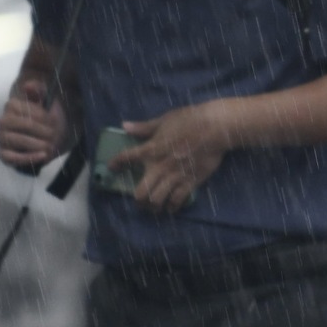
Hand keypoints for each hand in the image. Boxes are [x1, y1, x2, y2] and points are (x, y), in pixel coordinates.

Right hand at [0, 72, 66, 172]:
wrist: (44, 137)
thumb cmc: (45, 118)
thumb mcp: (46, 101)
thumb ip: (39, 89)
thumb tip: (28, 85)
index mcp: (11, 105)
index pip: (28, 110)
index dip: (44, 116)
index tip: (56, 121)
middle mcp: (2, 121)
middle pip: (23, 125)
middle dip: (42, 130)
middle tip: (55, 134)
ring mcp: (1, 137)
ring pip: (16, 140)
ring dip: (35, 144)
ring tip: (49, 146)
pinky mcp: (3, 154)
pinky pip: (11, 157)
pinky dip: (27, 158)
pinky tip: (43, 156)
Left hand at [114, 102, 238, 211]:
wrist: (215, 128)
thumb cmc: (189, 120)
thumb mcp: (164, 120)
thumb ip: (144, 127)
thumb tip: (125, 126)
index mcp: (151, 149)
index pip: (126, 158)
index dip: (116, 164)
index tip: (112, 168)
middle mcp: (160, 166)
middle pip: (141, 192)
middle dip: (138, 199)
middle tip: (140, 199)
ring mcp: (175, 176)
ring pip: (157, 200)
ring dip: (153, 206)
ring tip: (154, 206)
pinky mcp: (190, 182)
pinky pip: (177, 200)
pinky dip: (172, 206)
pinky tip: (170, 207)